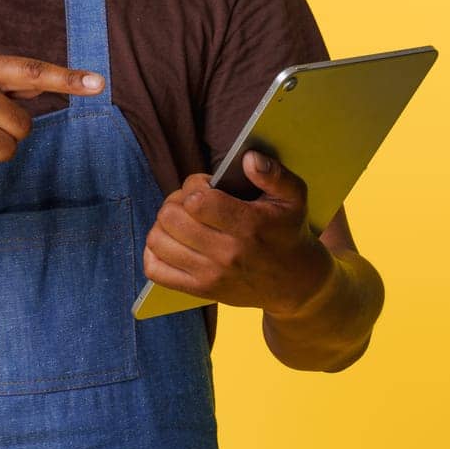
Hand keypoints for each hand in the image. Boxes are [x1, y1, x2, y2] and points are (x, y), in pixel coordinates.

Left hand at [143, 151, 334, 316]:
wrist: (296, 283)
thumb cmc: (290, 232)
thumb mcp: (295, 198)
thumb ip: (275, 174)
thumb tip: (248, 158)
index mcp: (248, 226)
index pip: (197, 200)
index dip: (195, 185)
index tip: (208, 185)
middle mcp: (227, 254)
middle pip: (172, 217)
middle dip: (177, 200)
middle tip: (193, 200)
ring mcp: (210, 275)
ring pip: (158, 240)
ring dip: (164, 223)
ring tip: (183, 218)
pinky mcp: (200, 290)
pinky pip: (155, 269)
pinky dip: (154, 251)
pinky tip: (171, 240)